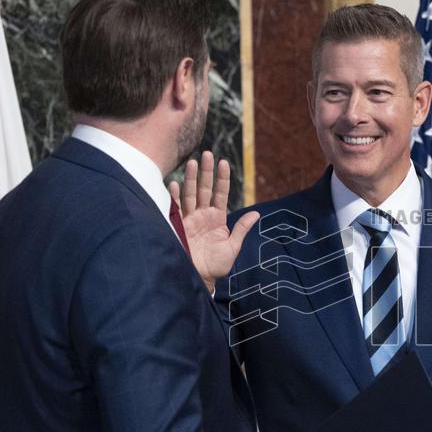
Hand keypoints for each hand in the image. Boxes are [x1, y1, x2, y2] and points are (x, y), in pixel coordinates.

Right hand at [169, 151, 258, 291]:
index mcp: (217, 218)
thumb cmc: (216, 265)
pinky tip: (174, 183)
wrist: (199, 278)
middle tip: (206, 154)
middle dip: (206, 171)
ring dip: (190, 178)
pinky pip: (176, 208)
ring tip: (192, 162)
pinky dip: (175, 196)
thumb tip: (257, 213)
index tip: (224, 162)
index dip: (222, 178)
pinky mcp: (178, 226)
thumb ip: (241, 229)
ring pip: (190, 194)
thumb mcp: (233, 247)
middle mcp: (203, 215)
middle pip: (204, 189)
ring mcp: (190, 219)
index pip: (221, 193)